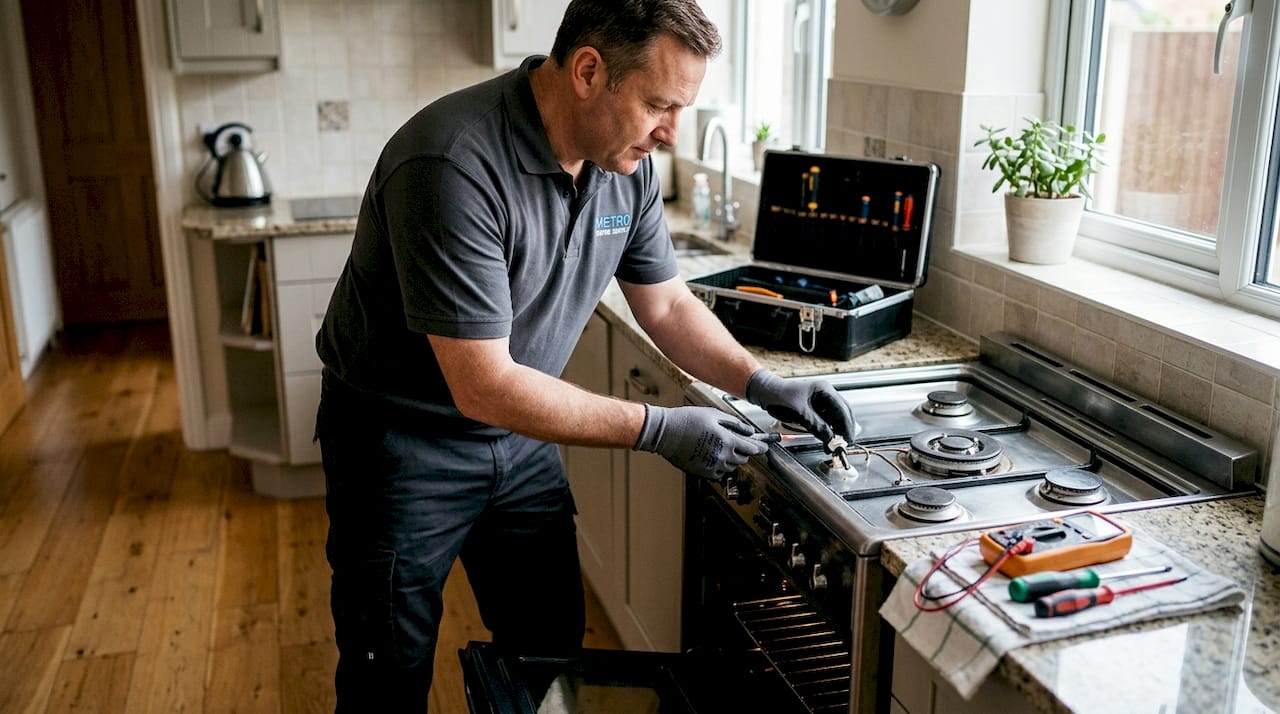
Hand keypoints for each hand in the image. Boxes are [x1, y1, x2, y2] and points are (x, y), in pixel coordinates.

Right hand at [634, 405, 770, 479]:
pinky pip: (719, 473)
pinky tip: (711, 456)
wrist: (665, 432)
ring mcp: (712, 466)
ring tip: (719, 447)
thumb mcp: (714, 415)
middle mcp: (722, 456)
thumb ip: (735, 424)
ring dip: (731, 459)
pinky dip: (719, 466)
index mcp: (727, 440)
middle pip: (743, 458)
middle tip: (736, 442)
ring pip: (731, 466)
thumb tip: (750, 432)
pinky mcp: (702, 473)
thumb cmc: (688, 420)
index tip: (764, 446)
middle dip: (743, 451)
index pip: (752, 448)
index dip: (760, 447)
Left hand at [745, 369, 858, 449]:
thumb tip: (830, 438)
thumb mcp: (799, 412)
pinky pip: (825, 421)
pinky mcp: (814, 409)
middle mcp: (825, 395)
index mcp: (825, 390)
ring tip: (833, 446)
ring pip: (835, 419)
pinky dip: (827, 431)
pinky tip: (826, 441)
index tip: (848, 440)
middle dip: (844, 430)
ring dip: (836, 432)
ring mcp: (820, 402)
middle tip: (845, 445)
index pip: (842, 409)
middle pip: (842, 414)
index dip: (847, 426)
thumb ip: (816, 425)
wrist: (765, 393)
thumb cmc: (780, 396)